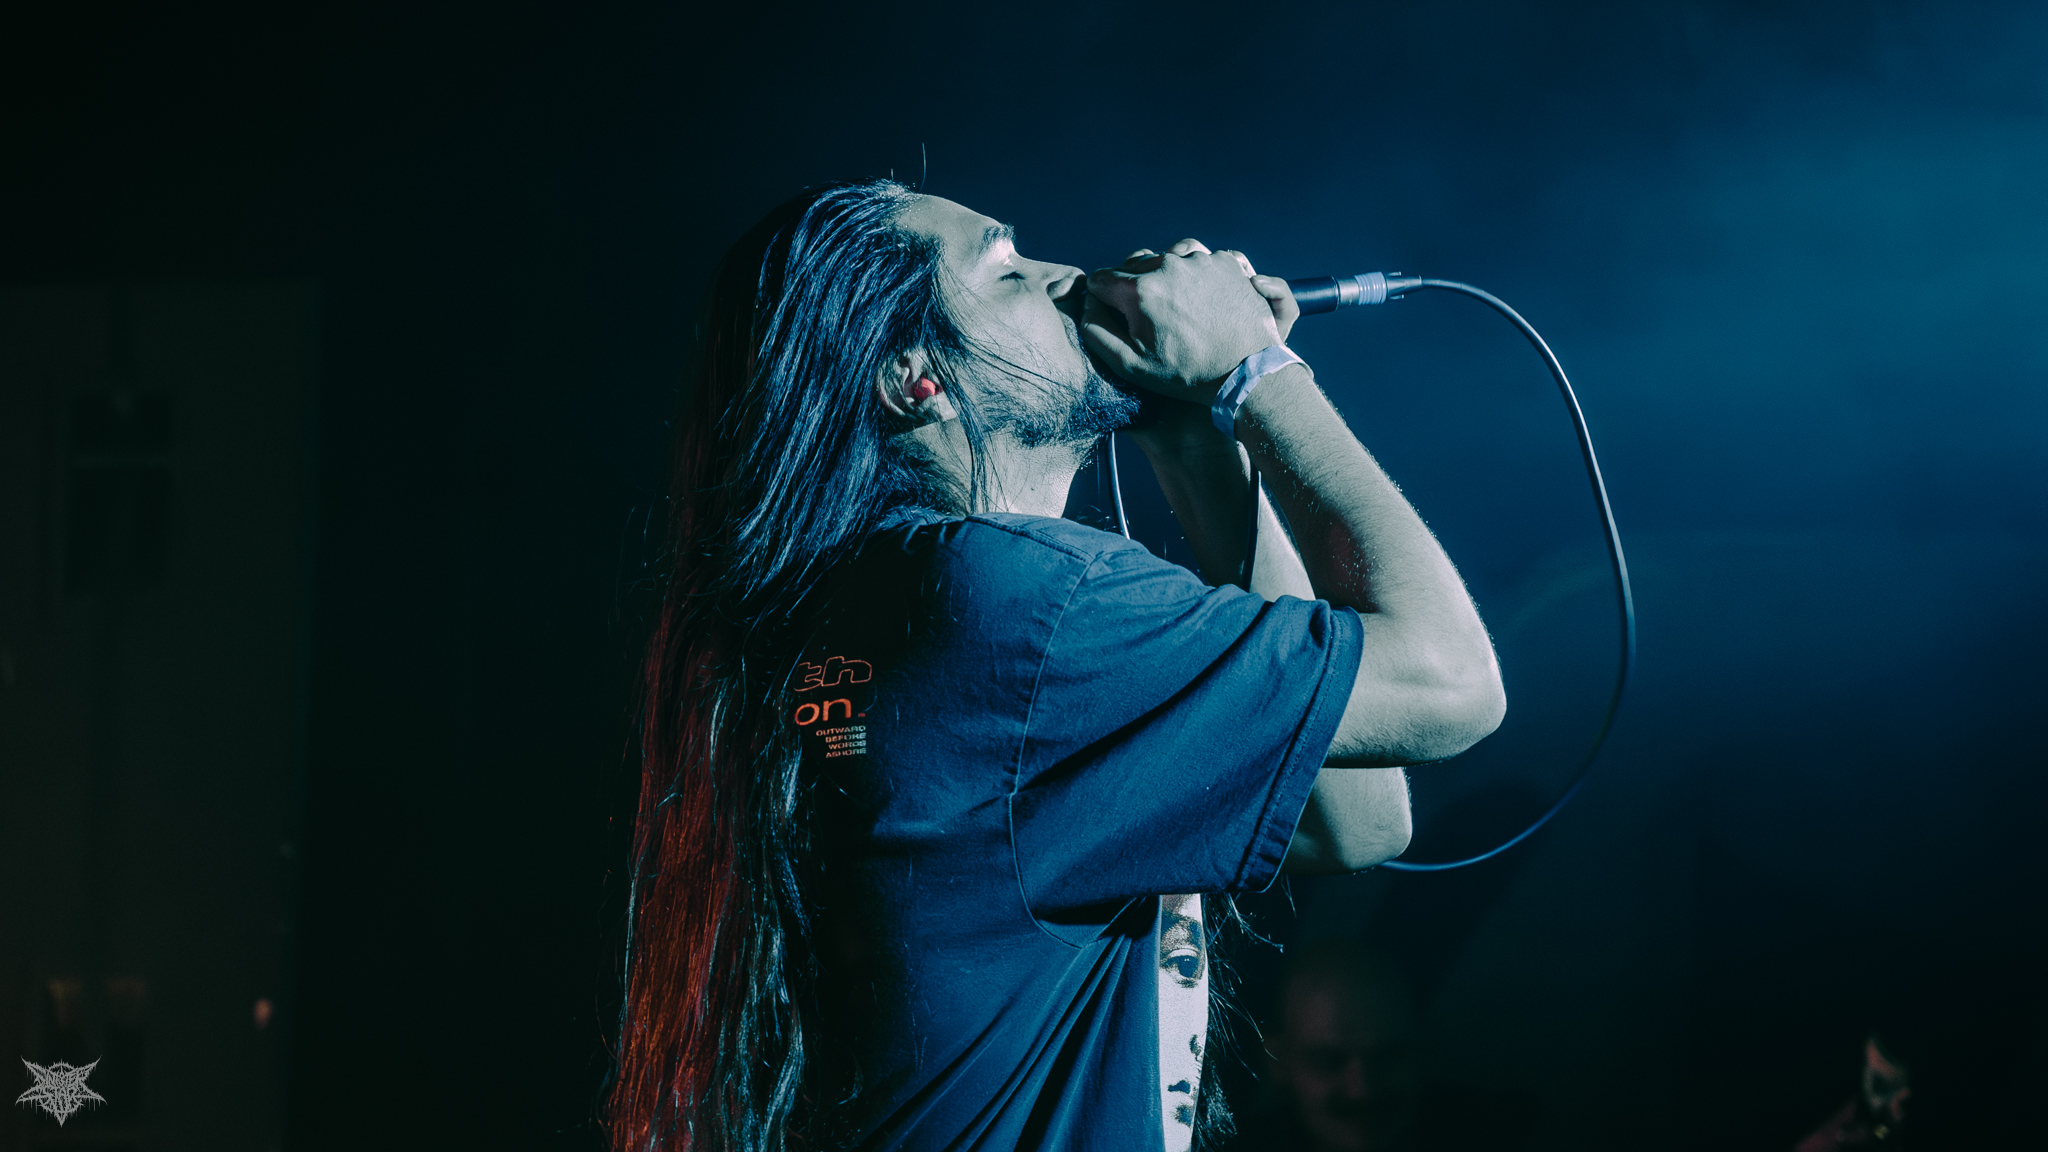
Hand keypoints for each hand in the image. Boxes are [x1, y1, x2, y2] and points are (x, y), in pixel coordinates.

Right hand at [1082, 239, 1299, 401]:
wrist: (1246, 371)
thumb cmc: (1188, 373)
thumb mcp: (1131, 365)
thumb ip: (1096, 332)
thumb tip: (1087, 304)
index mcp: (1140, 290)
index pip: (1101, 279)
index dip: (1103, 299)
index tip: (1117, 315)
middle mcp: (1168, 265)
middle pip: (1132, 266)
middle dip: (1133, 288)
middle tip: (1149, 317)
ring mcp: (1199, 260)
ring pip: (1164, 258)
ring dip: (1163, 277)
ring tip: (1175, 306)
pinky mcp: (1224, 261)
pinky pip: (1196, 259)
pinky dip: (1192, 274)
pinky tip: (1198, 298)